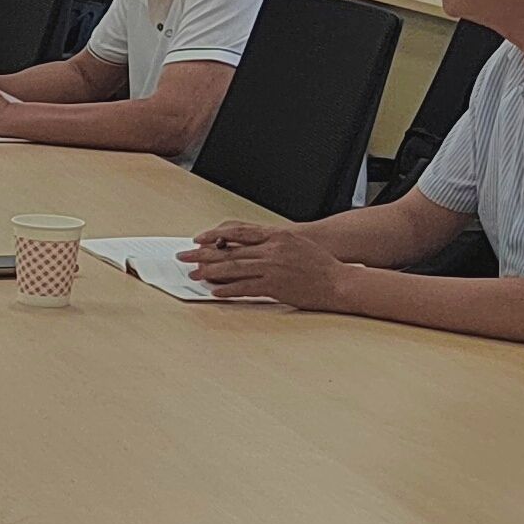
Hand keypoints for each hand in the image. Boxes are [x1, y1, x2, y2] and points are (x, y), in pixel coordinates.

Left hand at [184, 220, 352, 309]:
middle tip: (184, 256)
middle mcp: (272, 250)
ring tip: (194, 275)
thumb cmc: (319, 264)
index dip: (214, 235)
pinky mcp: (275, 287)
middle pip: (230, 250)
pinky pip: (245, 288)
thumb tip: (245, 244)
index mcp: (276, 236)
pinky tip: (215, 292)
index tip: (197, 239)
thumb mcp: (294, 243)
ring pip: (233, 269)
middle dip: (203, 253)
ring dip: (210, 272)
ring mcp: (272, 268)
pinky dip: (228, 290)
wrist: (339, 281)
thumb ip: (270, 241)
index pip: (237, 232)